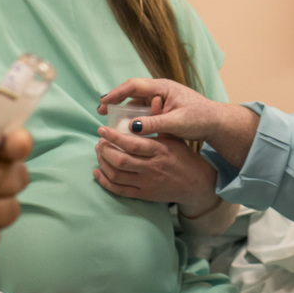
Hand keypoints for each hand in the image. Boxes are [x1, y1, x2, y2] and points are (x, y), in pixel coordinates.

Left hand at [94, 127, 219, 213]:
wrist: (196, 183)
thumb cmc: (183, 157)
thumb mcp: (174, 136)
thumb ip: (160, 119)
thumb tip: (154, 98)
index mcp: (159, 150)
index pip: (132, 144)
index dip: (113, 137)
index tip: (102, 130)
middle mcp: (152, 167)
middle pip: (121, 160)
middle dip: (105, 150)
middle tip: (100, 142)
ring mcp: (147, 183)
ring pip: (117, 175)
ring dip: (103, 163)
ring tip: (99, 152)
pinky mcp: (144, 194)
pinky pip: (119, 190)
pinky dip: (104, 181)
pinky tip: (97, 172)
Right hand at [99, 79, 259, 166]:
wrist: (217, 123)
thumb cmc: (200, 119)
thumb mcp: (176, 123)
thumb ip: (154, 124)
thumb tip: (131, 127)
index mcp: (163, 87)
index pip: (134, 86)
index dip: (116, 93)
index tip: (102, 102)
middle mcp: (160, 90)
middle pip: (132, 92)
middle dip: (115, 100)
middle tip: (100, 111)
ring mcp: (161, 98)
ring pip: (137, 102)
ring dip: (123, 110)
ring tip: (109, 120)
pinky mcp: (163, 108)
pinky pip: (144, 110)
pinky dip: (133, 117)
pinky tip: (126, 127)